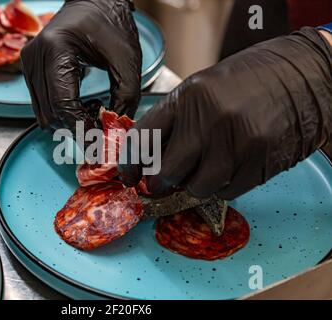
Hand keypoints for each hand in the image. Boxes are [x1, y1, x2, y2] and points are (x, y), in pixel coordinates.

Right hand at [21, 0, 141, 131]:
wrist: (95, 2)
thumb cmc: (112, 25)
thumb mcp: (127, 63)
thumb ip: (125, 100)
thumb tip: (115, 132)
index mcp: (56, 50)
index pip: (63, 104)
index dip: (82, 128)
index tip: (99, 142)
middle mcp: (35, 56)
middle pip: (50, 112)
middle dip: (76, 127)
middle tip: (102, 129)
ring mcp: (29, 62)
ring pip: (43, 112)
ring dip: (68, 121)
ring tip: (94, 112)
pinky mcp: (30, 67)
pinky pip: (41, 103)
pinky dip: (61, 111)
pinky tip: (81, 104)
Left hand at [119, 27, 331, 199]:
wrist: (301, 75)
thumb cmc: (247, 81)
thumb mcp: (201, 88)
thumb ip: (175, 120)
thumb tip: (149, 157)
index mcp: (188, 97)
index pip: (144, 138)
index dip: (131, 163)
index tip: (130, 176)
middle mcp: (210, 119)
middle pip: (167, 171)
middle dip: (159, 183)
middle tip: (160, 183)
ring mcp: (237, 142)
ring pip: (197, 187)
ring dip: (193, 186)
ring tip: (201, 171)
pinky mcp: (260, 161)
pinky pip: (227, 191)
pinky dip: (222, 186)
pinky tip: (228, 168)